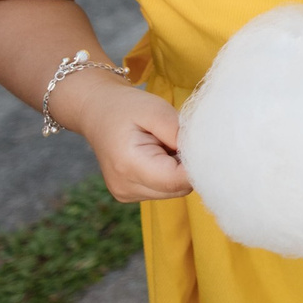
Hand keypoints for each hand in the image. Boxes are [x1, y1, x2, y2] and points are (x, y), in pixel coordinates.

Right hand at [57, 74, 191, 202]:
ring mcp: (126, 194)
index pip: (177, 180)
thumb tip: (205, 154)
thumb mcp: (157, 110)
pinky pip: (164, 189)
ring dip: (179, 171)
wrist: (97, 112)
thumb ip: (181, 134)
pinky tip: (160, 155)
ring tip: (166, 145)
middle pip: (178, 188)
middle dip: (189, 166)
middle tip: (180, 139)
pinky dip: (169, 174)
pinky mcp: (129, 194)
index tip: (204, 144)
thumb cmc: (127, 107)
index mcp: (129, 166)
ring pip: (174, 191)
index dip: (198, 165)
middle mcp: (125, 187)